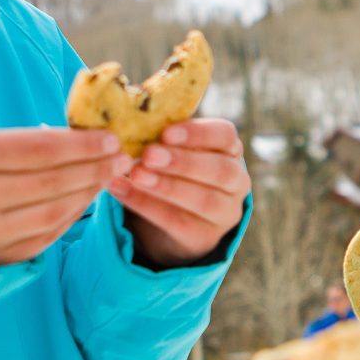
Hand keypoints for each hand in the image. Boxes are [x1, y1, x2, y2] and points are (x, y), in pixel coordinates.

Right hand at [0, 127, 128, 264]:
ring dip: (88, 193)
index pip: (41, 149)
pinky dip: (68, 219)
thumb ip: (13, 141)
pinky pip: (43, 238)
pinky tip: (82, 202)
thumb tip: (73, 137)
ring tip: (107, 178)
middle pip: (54, 181)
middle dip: (95, 168)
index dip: (82, 144)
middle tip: (122, 158)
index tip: (111, 138)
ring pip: (54, 212)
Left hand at [112, 118, 250, 269]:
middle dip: (182, 162)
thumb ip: (165, 138)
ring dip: (166, 186)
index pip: (226, 136)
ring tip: (135, 175)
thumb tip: (133, 121)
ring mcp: (225, 213)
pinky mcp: (205, 238)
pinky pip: (178, 222)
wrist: (173, 221)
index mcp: (231, 152)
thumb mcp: (176, 151)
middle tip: (148, 155)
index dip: (198, 134)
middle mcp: (237, 182)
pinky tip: (122, 192)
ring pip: (202, 199)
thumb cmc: (174, 172)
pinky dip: (147, 206)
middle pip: (219, 170)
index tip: (166, 132)